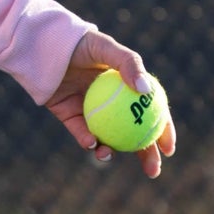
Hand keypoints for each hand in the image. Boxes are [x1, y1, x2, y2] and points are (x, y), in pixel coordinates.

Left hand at [43, 29, 176, 178]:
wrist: (44, 44)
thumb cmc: (80, 43)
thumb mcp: (107, 48)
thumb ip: (128, 64)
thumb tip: (147, 91)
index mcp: (126, 89)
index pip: (152, 114)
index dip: (164, 132)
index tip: (169, 149)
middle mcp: (111, 103)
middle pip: (134, 134)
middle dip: (146, 155)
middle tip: (152, 170)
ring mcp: (91, 112)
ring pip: (107, 138)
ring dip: (110, 151)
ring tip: (108, 153)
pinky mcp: (70, 116)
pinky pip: (81, 133)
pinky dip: (87, 140)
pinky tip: (91, 142)